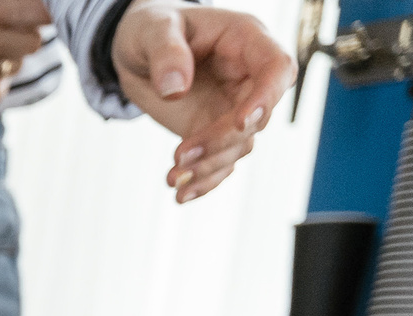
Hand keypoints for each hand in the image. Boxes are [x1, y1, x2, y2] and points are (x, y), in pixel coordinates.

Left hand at [113, 2, 291, 202]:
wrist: (137, 50)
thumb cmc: (152, 26)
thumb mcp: (153, 28)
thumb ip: (166, 53)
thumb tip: (174, 89)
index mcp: (245, 41)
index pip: (275, 68)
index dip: (265, 97)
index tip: (239, 123)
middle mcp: (247, 76)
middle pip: (257, 116)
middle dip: (222, 142)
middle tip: (181, 157)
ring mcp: (232, 106)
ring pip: (239, 145)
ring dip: (209, 166)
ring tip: (173, 177)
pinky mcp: (212, 130)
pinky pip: (220, 161)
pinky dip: (204, 180)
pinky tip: (182, 193)